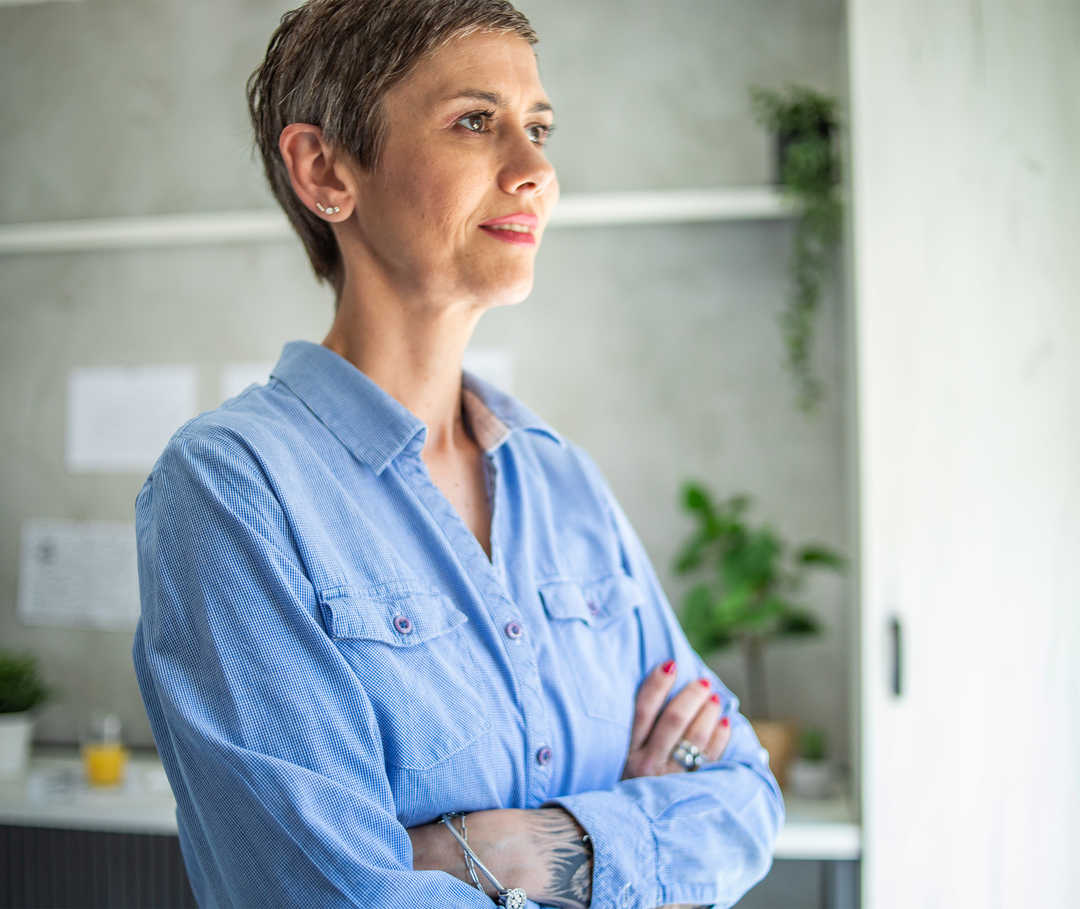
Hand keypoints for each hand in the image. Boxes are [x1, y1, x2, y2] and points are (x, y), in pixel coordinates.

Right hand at [620, 660, 730, 779]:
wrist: (632, 834)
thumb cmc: (628, 789)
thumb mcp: (620, 763)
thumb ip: (636, 735)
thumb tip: (660, 689)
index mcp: (626, 752)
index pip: (642, 710)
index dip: (657, 684)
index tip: (671, 664)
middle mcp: (646, 765)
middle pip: (673, 720)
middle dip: (691, 696)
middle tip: (703, 682)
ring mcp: (669, 779)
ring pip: (694, 737)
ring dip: (708, 713)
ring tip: (715, 699)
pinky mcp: (690, 791)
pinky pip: (711, 758)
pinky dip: (720, 737)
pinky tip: (724, 722)